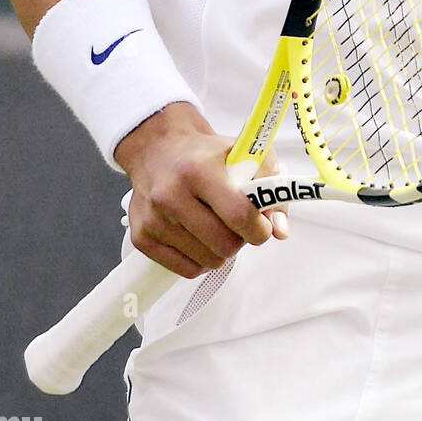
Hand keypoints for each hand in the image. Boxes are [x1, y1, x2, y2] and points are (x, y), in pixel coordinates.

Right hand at [113, 101, 287, 276]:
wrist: (160, 150)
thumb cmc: (208, 155)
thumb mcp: (248, 155)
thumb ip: (271, 189)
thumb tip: (280, 230)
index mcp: (199, 169)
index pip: (237, 214)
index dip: (258, 228)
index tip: (263, 226)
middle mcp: (170, 194)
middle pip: (223, 244)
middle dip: (241, 240)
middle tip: (239, 225)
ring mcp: (153, 218)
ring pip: (207, 261)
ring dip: (221, 250)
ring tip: (217, 225)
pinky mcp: (141, 237)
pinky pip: (186, 270)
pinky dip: (201, 260)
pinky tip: (200, 237)